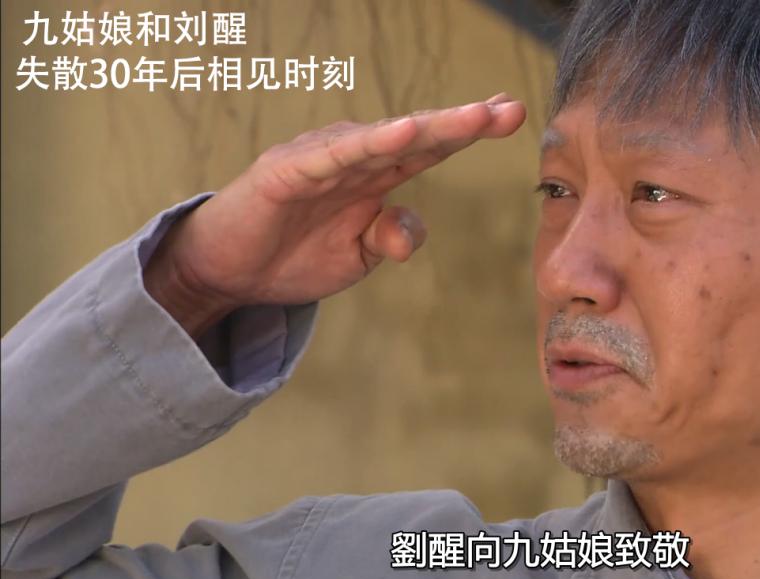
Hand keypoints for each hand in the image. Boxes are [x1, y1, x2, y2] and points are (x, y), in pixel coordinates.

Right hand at [144, 94, 526, 336]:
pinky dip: (369, 143)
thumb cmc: (293, 253)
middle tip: (510, 109)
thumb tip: (409, 235)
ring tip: (475, 116)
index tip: (512, 114)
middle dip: (465, 123)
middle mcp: (355, 159)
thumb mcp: (356, 257)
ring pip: (384, 139)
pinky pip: (335, 156)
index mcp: (376, 177)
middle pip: (418, 136)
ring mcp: (322, 160)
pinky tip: (403, 133)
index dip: (468, 131)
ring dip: (430, 126)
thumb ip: (389, 238)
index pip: (431, 148)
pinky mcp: (288, 171)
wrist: (228, 269)